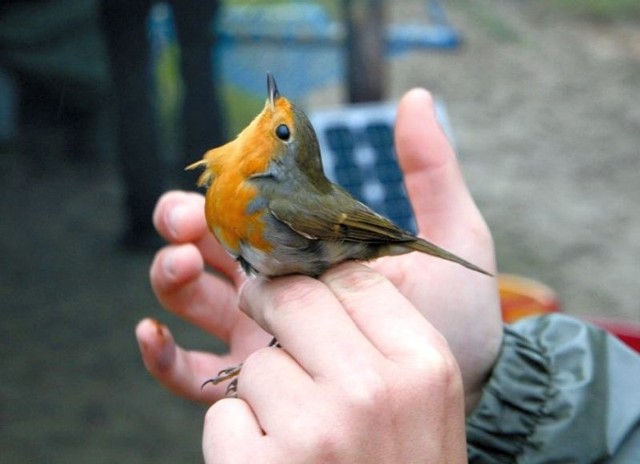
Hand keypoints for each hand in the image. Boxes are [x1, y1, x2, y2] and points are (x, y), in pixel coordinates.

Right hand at [136, 88, 501, 408]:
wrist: (461, 389)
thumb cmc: (456, 315)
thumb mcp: (446, 237)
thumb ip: (429, 172)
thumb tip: (414, 98)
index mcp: (307, 247)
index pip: (250, 210)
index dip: (222, 191)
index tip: (218, 180)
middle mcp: (276, 285)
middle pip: (207, 245)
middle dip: (183, 224)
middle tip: (187, 220)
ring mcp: (258, 333)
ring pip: (190, 296)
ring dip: (168, 274)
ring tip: (179, 262)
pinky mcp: (250, 382)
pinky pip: (188, 372)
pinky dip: (160, 353)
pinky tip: (152, 332)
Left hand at [203, 263, 467, 462]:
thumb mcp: (424, 402)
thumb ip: (382, 336)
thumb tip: (319, 274)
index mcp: (422, 363)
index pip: (354, 277)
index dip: (317, 276)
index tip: (299, 285)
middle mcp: (372, 389)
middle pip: (292, 297)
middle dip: (270, 304)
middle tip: (268, 320)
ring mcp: (315, 430)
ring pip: (255, 364)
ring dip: (263, 394)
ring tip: (300, 436)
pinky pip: (224, 414)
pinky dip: (238, 438)